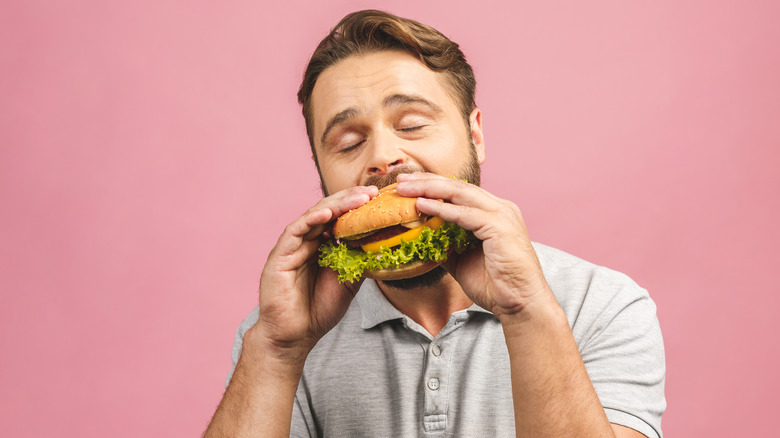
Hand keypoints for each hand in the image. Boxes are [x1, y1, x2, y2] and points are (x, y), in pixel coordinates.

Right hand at [251, 185, 378, 364]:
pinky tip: (328, 214)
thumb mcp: (349, 283)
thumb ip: (359, 262)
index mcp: (321, 246)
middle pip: (328, 212)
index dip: (357, 208)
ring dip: (336, 206)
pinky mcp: (279, 255)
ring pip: (314, 216)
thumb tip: (382, 245)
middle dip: (350, 200)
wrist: (295, 336)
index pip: (339, 219)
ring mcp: (292, 247)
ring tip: (357, 199)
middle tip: (372, 193)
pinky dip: (311, 220)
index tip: (379, 200)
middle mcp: (306, 242)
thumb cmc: (318, 311)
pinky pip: (295, 231)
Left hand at [395, 173, 549, 317]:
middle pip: (458, 186)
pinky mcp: (500, 227)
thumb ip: (444, 245)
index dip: (431, 185)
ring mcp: (502, 215)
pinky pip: (465, 214)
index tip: (407, 185)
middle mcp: (500, 208)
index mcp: (493, 213)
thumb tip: (420, 240)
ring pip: (460, 194)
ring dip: (429, 189)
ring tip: (405, 189)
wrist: (520, 305)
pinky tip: (422, 206)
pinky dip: (442, 209)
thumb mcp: (461, 260)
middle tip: (401, 179)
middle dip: (426, 181)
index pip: (459, 191)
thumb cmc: (495, 285)